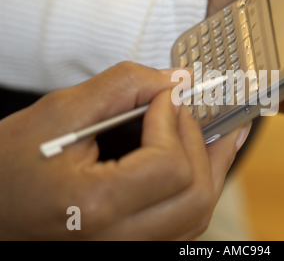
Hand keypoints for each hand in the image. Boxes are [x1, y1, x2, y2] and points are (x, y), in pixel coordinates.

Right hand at [0, 62, 248, 239]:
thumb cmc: (10, 164)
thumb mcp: (60, 112)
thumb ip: (122, 86)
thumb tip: (175, 80)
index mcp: (95, 205)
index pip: (169, 164)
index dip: (174, 121)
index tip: (165, 96)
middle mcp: (117, 238)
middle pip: (196, 193)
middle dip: (202, 142)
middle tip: (193, 109)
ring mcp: (127, 247)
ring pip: (198, 213)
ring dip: (214, 166)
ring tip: (223, 131)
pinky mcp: (133, 244)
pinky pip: (184, 222)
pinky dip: (201, 186)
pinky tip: (206, 159)